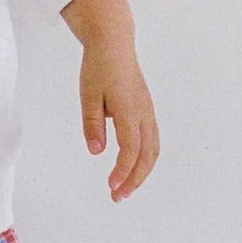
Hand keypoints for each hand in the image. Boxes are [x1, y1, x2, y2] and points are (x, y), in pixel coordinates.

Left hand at [78, 33, 158, 199]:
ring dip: (141, 172)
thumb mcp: (88, 95)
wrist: (114, 45)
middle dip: (134, 179)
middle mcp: (143, 113)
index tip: (111, 186)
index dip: (123, 171)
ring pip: (153, 149)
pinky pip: (152, 140)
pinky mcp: (146, 111)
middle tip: (118, 197)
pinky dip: (145, 159)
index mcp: (129, 109)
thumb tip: (96, 151)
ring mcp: (148, 112)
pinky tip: (132, 168)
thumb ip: (92, 124)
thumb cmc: (99, 68)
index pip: (130, 149)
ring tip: (125, 188)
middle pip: (146, 155)